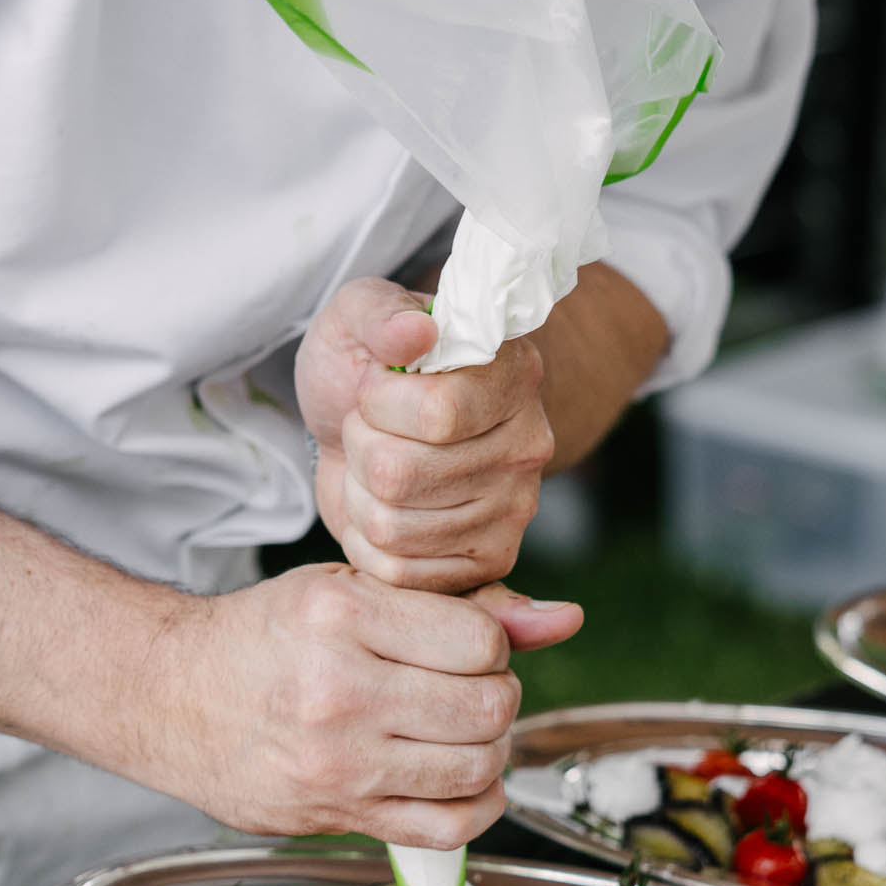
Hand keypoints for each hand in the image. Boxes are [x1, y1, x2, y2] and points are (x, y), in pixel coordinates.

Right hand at [157, 565, 579, 846]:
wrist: (170, 698)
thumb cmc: (267, 638)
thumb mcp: (350, 590)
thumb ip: (459, 603)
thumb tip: (565, 618)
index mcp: (341, 617)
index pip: (480, 639)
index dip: (490, 643)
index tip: (464, 647)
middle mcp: (340, 692)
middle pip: (489, 705)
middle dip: (496, 696)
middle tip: (466, 690)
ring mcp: (340, 763)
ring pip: (477, 767)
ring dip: (488, 751)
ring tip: (459, 733)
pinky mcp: (340, 816)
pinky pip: (449, 828)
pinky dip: (476, 806)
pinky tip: (461, 782)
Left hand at [296, 277, 554, 593]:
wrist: (364, 427)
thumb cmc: (367, 369)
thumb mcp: (358, 317)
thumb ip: (381, 315)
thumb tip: (417, 332)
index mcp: (511, 374)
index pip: (437, 414)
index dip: (379, 404)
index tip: (370, 387)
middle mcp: (526, 447)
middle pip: (402, 475)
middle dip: (360, 449)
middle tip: (367, 430)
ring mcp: (513, 513)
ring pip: (392, 527)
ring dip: (358, 496)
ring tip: (371, 468)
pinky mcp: (489, 563)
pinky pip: (396, 571)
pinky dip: (364, 541)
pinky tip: (378, 508)